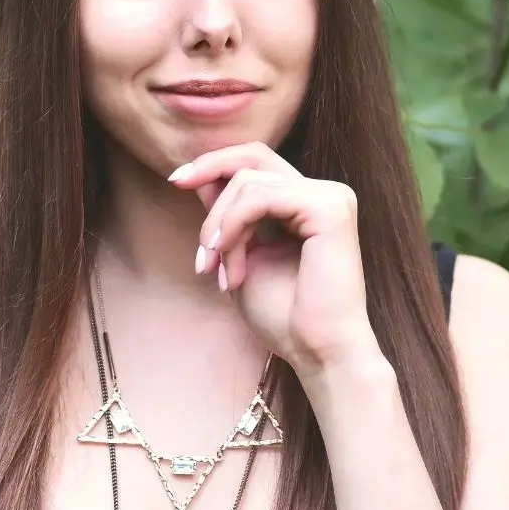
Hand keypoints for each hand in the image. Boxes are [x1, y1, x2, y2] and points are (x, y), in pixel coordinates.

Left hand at [169, 141, 379, 376]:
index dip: (214, 163)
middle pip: (252, 157)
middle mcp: (322, 193)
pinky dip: (234, 226)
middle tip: (182, 200)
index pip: (256, 162)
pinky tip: (228, 263)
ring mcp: (331, 197)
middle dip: (209, 174)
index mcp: (306, 203)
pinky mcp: (330, 207)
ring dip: (220, 228)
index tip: (176, 180)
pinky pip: (261, 197)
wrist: (315, 352)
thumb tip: (201, 178)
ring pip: (249, 182)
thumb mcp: (239, 256)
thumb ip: (227, 216)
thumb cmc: (284, 317)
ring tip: (217, 272)